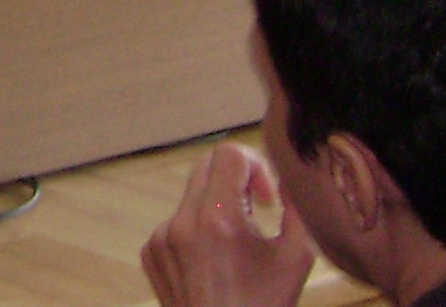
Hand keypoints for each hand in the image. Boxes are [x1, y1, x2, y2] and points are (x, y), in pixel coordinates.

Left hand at [139, 143, 314, 306]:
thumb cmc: (264, 306)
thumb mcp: (296, 258)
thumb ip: (296, 209)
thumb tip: (285, 180)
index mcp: (217, 219)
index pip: (230, 154)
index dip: (255, 166)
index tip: (266, 197)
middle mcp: (182, 222)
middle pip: (206, 166)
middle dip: (235, 181)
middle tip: (254, 212)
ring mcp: (160, 238)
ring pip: (191, 196)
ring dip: (215, 208)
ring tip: (234, 249)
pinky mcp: (150, 253)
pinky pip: (174, 222)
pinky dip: (195, 231)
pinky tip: (213, 264)